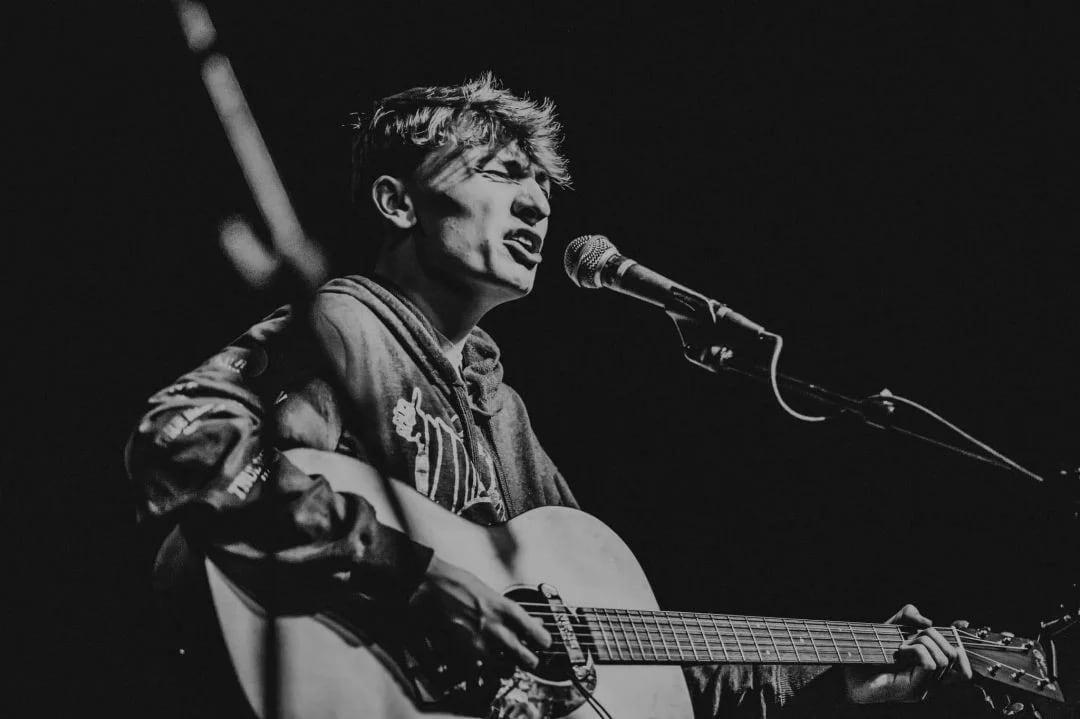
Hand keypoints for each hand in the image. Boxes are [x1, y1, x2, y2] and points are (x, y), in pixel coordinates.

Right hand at [409, 555, 551, 669]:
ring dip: (506, 666)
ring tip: (502, 659)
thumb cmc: (456, 583)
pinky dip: (483, 670)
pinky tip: (481, 661)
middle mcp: (497, 630)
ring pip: (506, 671)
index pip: (540, 636)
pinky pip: (482, 673)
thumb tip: (525, 621)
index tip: (542, 643)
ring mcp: (480, 646)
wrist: (427, 585)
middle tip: (526, 656)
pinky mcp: (462, 656)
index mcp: (507, 609)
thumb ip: (508, 611)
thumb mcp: (490, 592)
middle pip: (528, 660)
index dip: (543, 642)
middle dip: (528, 660)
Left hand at [844, 603, 971, 703]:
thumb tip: (928, 621)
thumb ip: (908, 617)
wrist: (845, 674)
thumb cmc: (867, 652)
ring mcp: (924, 688)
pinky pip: (931, 664)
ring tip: (902, 645)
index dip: (963, 639)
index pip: (961, 660)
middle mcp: (931, 681)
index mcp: (929, 668)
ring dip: (923, 642)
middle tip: (909, 637)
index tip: (961, 622)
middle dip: (934, 635)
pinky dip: (916, 650)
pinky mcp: (913, 691)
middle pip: (955, 653)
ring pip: (945, 657)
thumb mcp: (890, 628)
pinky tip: (900, 651)